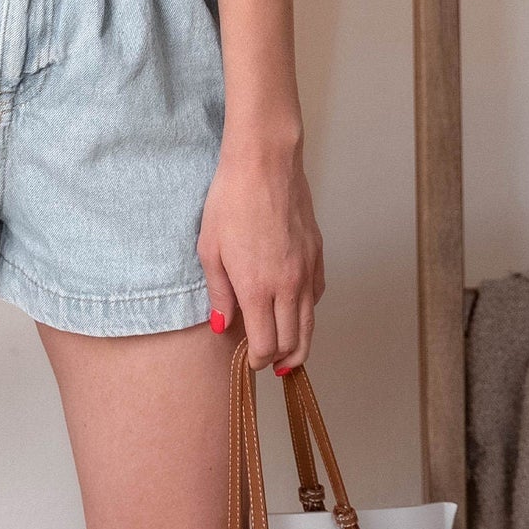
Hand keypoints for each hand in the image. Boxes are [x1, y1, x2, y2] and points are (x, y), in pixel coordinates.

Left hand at [198, 127, 324, 370]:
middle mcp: (289, 284)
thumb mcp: (210, 248)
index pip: (266, 345)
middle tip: (271, 367)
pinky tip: (298, 308)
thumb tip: (222, 326)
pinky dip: (309, 309)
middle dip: (282, 360)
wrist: (264, 162)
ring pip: (311, 321)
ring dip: (301, 342)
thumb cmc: (231, 200)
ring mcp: (307, 268)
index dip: (258, 361)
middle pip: (294, 341)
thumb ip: (219, 293)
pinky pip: (318, 293)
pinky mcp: (317, 251)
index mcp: (259, 288)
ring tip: (290, 353)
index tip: (249, 362)